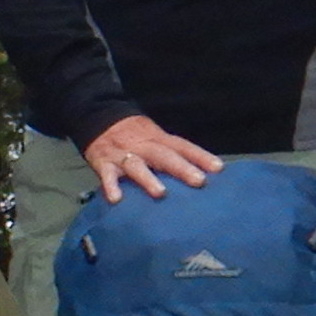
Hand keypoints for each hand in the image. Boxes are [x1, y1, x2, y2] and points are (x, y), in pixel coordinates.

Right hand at [81, 114, 220, 199]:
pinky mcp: (103, 163)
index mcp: (158, 139)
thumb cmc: (134, 135)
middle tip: (199, 181)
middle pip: (164, 156)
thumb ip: (173, 154)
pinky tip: (116, 199)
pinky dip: (110, 186)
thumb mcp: (155, 137)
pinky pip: (107, 175)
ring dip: (148, 179)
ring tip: (161, 194)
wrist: (97, 116)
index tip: (218, 168)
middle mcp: (144, 146)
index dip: (200, 156)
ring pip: (137, 166)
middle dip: (181, 168)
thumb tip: (203, 172)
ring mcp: (123, 155)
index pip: (182, 146)